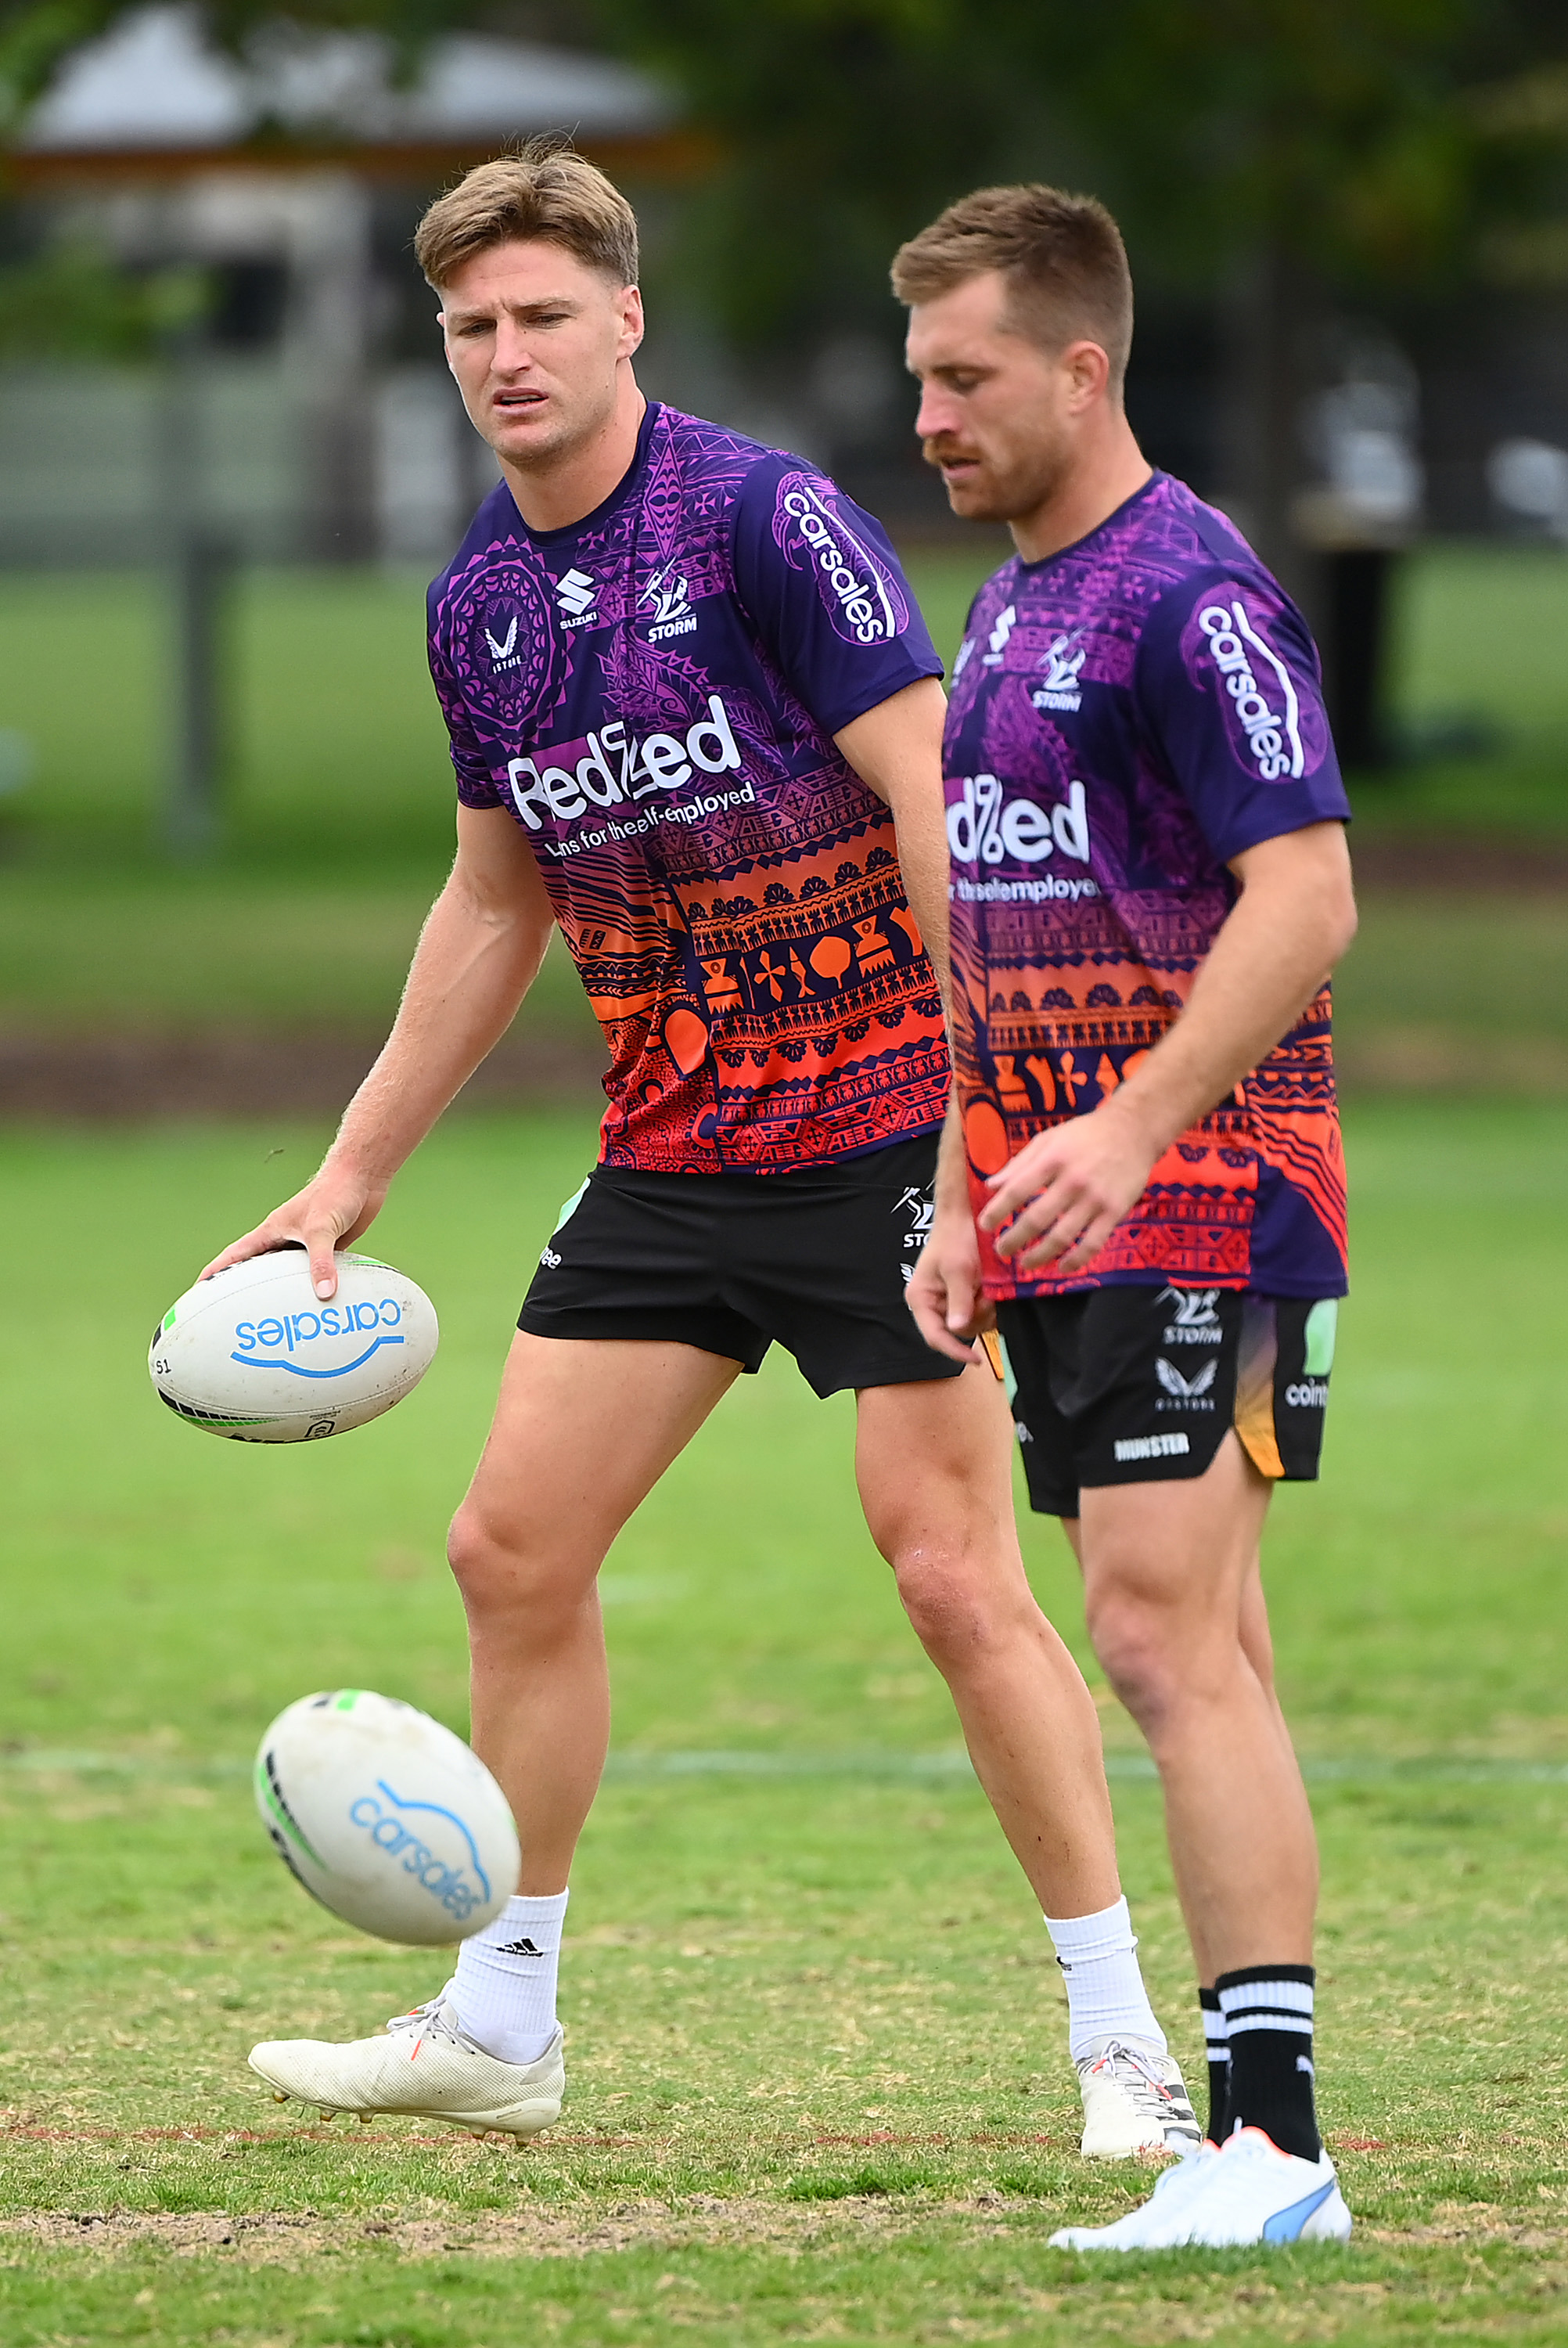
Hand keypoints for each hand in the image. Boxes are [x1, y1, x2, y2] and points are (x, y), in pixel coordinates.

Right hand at [199, 1163, 387, 1299]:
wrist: (361, 1176)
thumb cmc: (334, 1193)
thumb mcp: (322, 1230)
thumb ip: (321, 1262)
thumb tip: (324, 1294)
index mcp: (271, 1232)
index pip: (234, 1256)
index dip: (214, 1273)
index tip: (197, 1292)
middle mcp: (284, 1239)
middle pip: (257, 1269)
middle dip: (244, 1289)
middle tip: (232, 1314)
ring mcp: (305, 1244)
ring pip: (287, 1274)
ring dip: (281, 1292)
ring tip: (273, 1318)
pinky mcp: (328, 1248)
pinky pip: (316, 1273)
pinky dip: (314, 1287)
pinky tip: (318, 1305)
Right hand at [906, 1208, 994, 1362]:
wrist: (965, 1216)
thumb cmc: (955, 1237)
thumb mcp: (959, 1269)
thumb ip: (959, 1300)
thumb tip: (957, 1329)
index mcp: (921, 1298)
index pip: (935, 1337)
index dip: (955, 1351)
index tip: (976, 1360)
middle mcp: (932, 1303)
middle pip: (956, 1332)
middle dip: (975, 1318)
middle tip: (985, 1295)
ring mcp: (948, 1300)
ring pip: (971, 1323)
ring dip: (984, 1309)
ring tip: (985, 1285)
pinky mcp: (963, 1295)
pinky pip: (978, 1312)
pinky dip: (987, 1303)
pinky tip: (988, 1286)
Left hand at [977, 1103, 1155, 1276]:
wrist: (1133, 1131)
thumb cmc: (1084, 1134)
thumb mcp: (1048, 1139)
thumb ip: (1019, 1164)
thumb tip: (990, 1186)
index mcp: (1051, 1160)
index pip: (1017, 1190)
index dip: (997, 1211)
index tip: (985, 1226)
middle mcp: (1072, 1181)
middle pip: (1037, 1218)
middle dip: (1014, 1239)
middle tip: (1001, 1251)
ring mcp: (1095, 1199)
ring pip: (1063, 1236)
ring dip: (1040, 1255)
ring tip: (1025, 1263)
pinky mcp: (1114, 1212)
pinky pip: (1093, 1243)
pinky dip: (1076, 1260)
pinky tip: (1062, 1266)